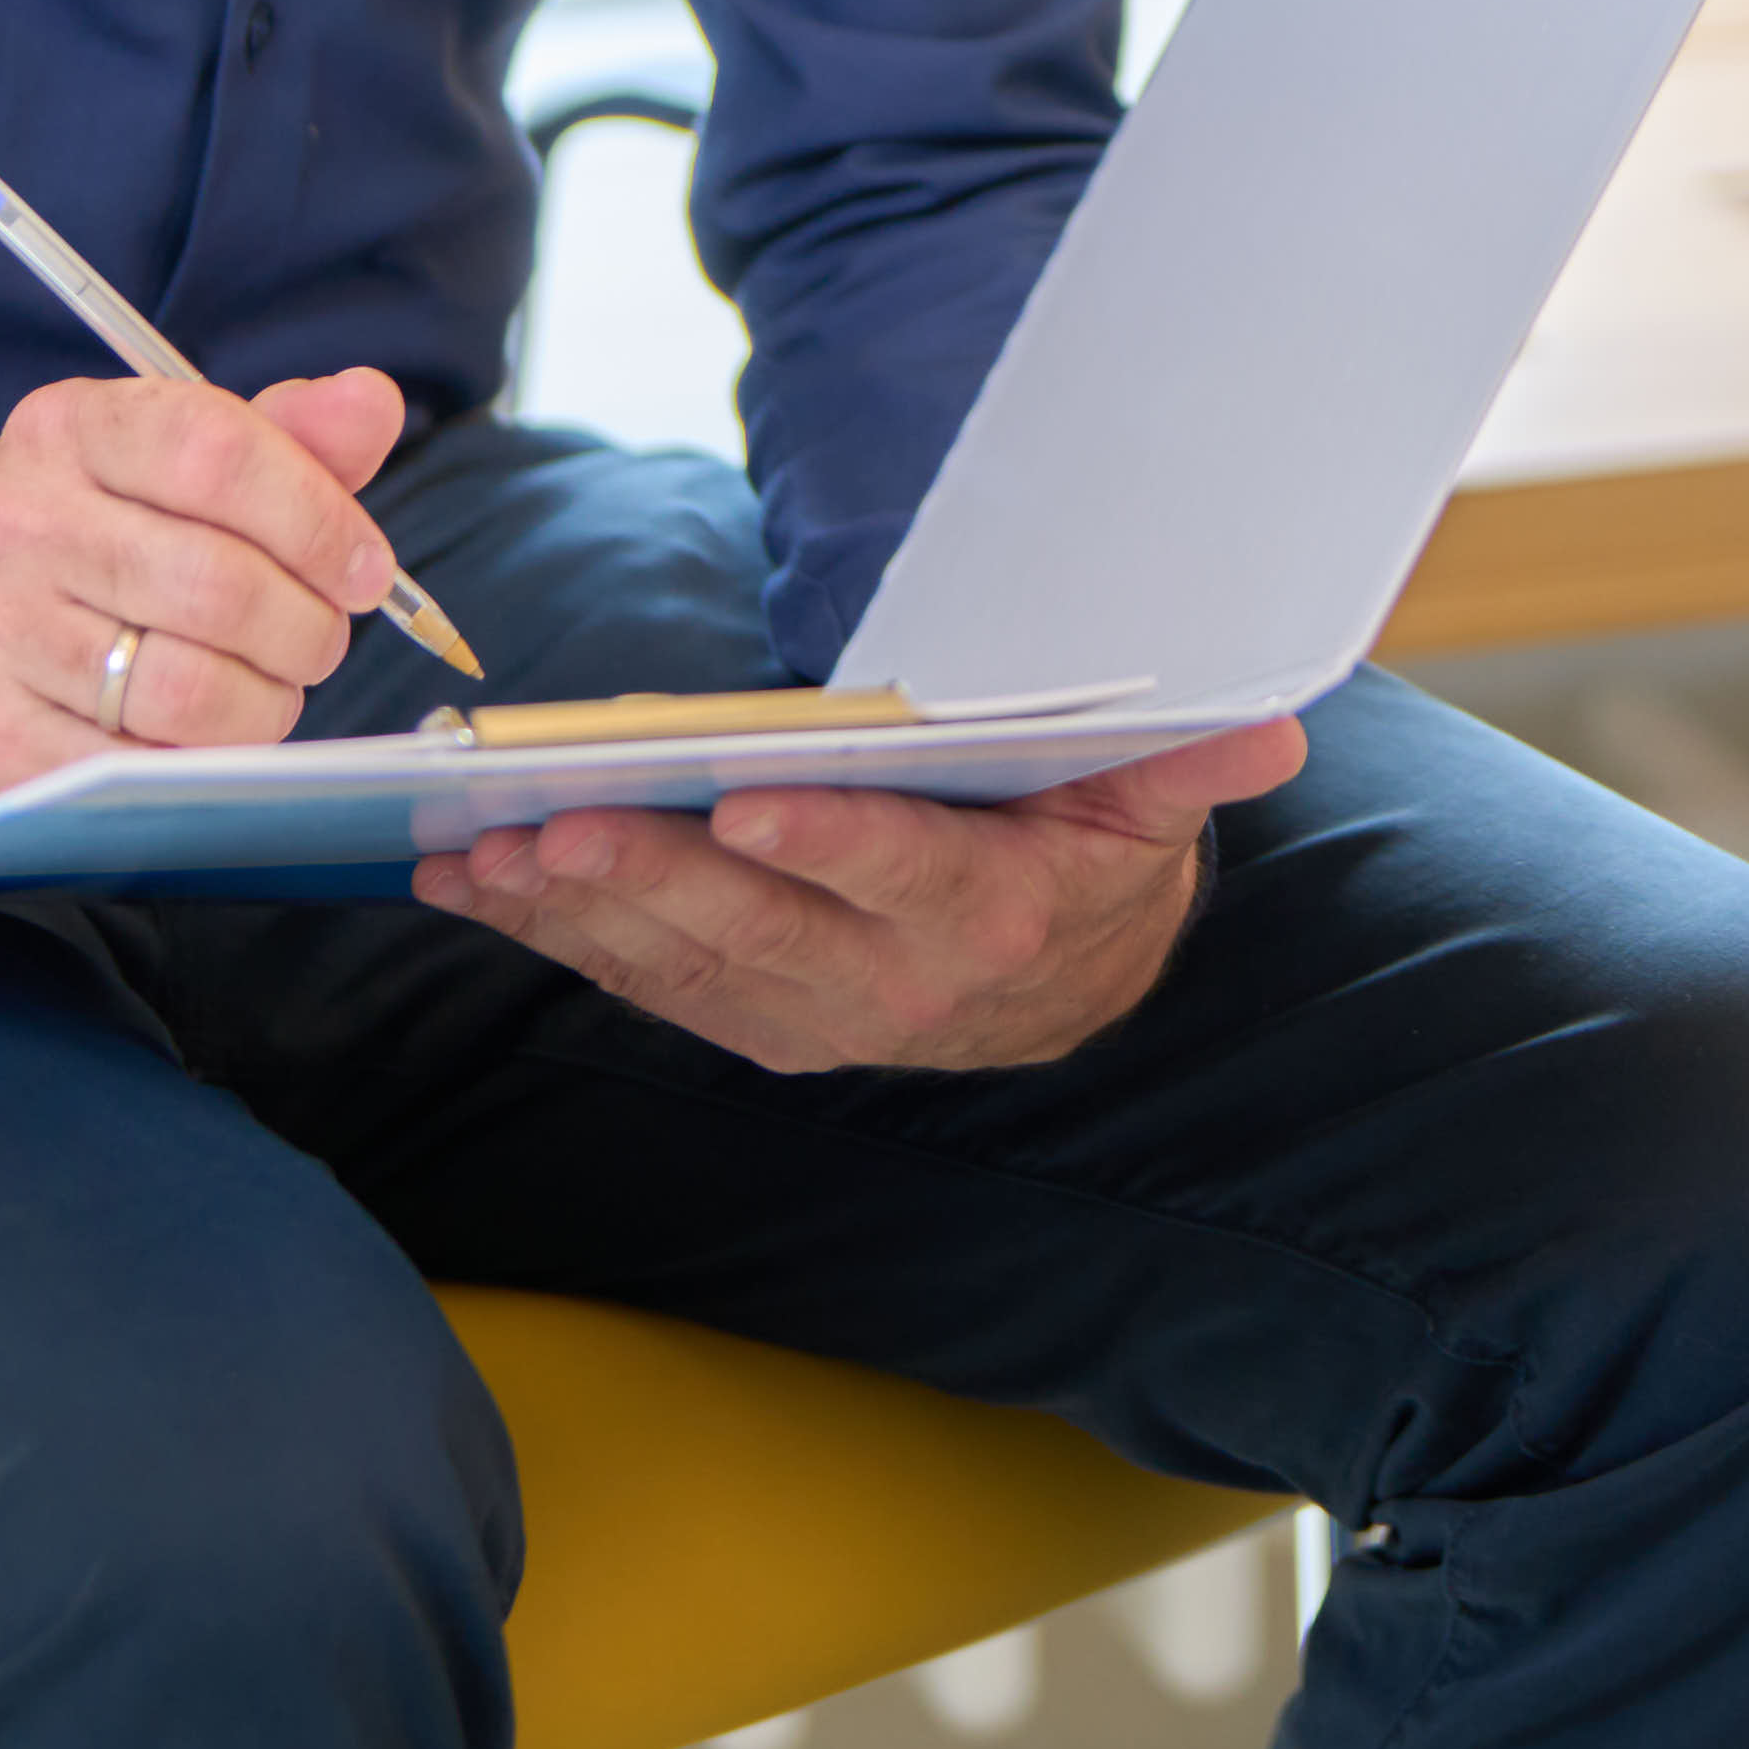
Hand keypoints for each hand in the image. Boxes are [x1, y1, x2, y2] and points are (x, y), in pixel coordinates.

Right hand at [0, 364, 416, 849]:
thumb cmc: (98, 555)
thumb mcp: (179, 473)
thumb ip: (288, 438)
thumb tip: (369, 401)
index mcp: (67, 430)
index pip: (218, 450)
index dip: (318, 516)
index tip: (364, 567)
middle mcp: (12, 518)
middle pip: (218, 583)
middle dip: (307, 628)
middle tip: (319, 641)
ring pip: (189, 687)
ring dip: (265, 703)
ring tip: (266, 689)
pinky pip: (140, 763)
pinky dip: (200, 762)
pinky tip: (201, 739)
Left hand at [418, 721, 1309, 1074]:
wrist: (1062, 987)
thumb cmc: (1090, 855)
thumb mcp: (1149, 803)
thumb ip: (1189, 763)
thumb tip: (1271, 729)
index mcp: (991, 916)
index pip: (902, 876)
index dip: (827, 847)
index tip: (749, 809)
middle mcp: (892, 985)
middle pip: (758, 929)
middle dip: (653, 876)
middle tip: (563, 820)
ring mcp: (807, 1013)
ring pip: (678, 963)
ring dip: (577, 907)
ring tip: (490, 846)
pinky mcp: (744, 1019)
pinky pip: (636, 980)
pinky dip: (552, 933)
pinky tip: (477, 880)